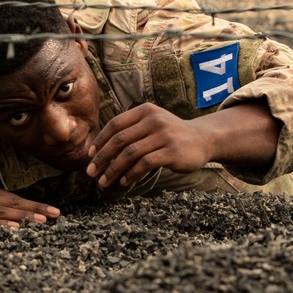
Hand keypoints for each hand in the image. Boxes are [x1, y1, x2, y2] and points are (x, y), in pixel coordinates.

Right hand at [0, 182, 59, 228]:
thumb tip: (18, 213)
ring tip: (40, 222)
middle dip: (35, 211)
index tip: (54, 213)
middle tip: (54, 216)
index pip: (16, 199)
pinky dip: (0, 225)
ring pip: (2, 212)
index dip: (35, 206)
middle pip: (14, 204)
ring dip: (23, 217)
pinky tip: (13, 228)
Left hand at [85, 101, 280, 188]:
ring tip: (104, 182)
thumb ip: (130, 131)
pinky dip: (130, 174)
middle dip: (101, 158)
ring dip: (113, 169)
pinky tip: (124, 182)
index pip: (115, 125)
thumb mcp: (151, 125)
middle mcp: (154, 119)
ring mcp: (164, 134)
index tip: (89, 156)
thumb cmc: (170, 135)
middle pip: (119, 140)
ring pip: (130, 153)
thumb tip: (99, 150)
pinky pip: (145, 164)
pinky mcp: (172, 151)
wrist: (203, 140)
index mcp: (144, 110)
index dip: (99, 141)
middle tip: (91, 172)